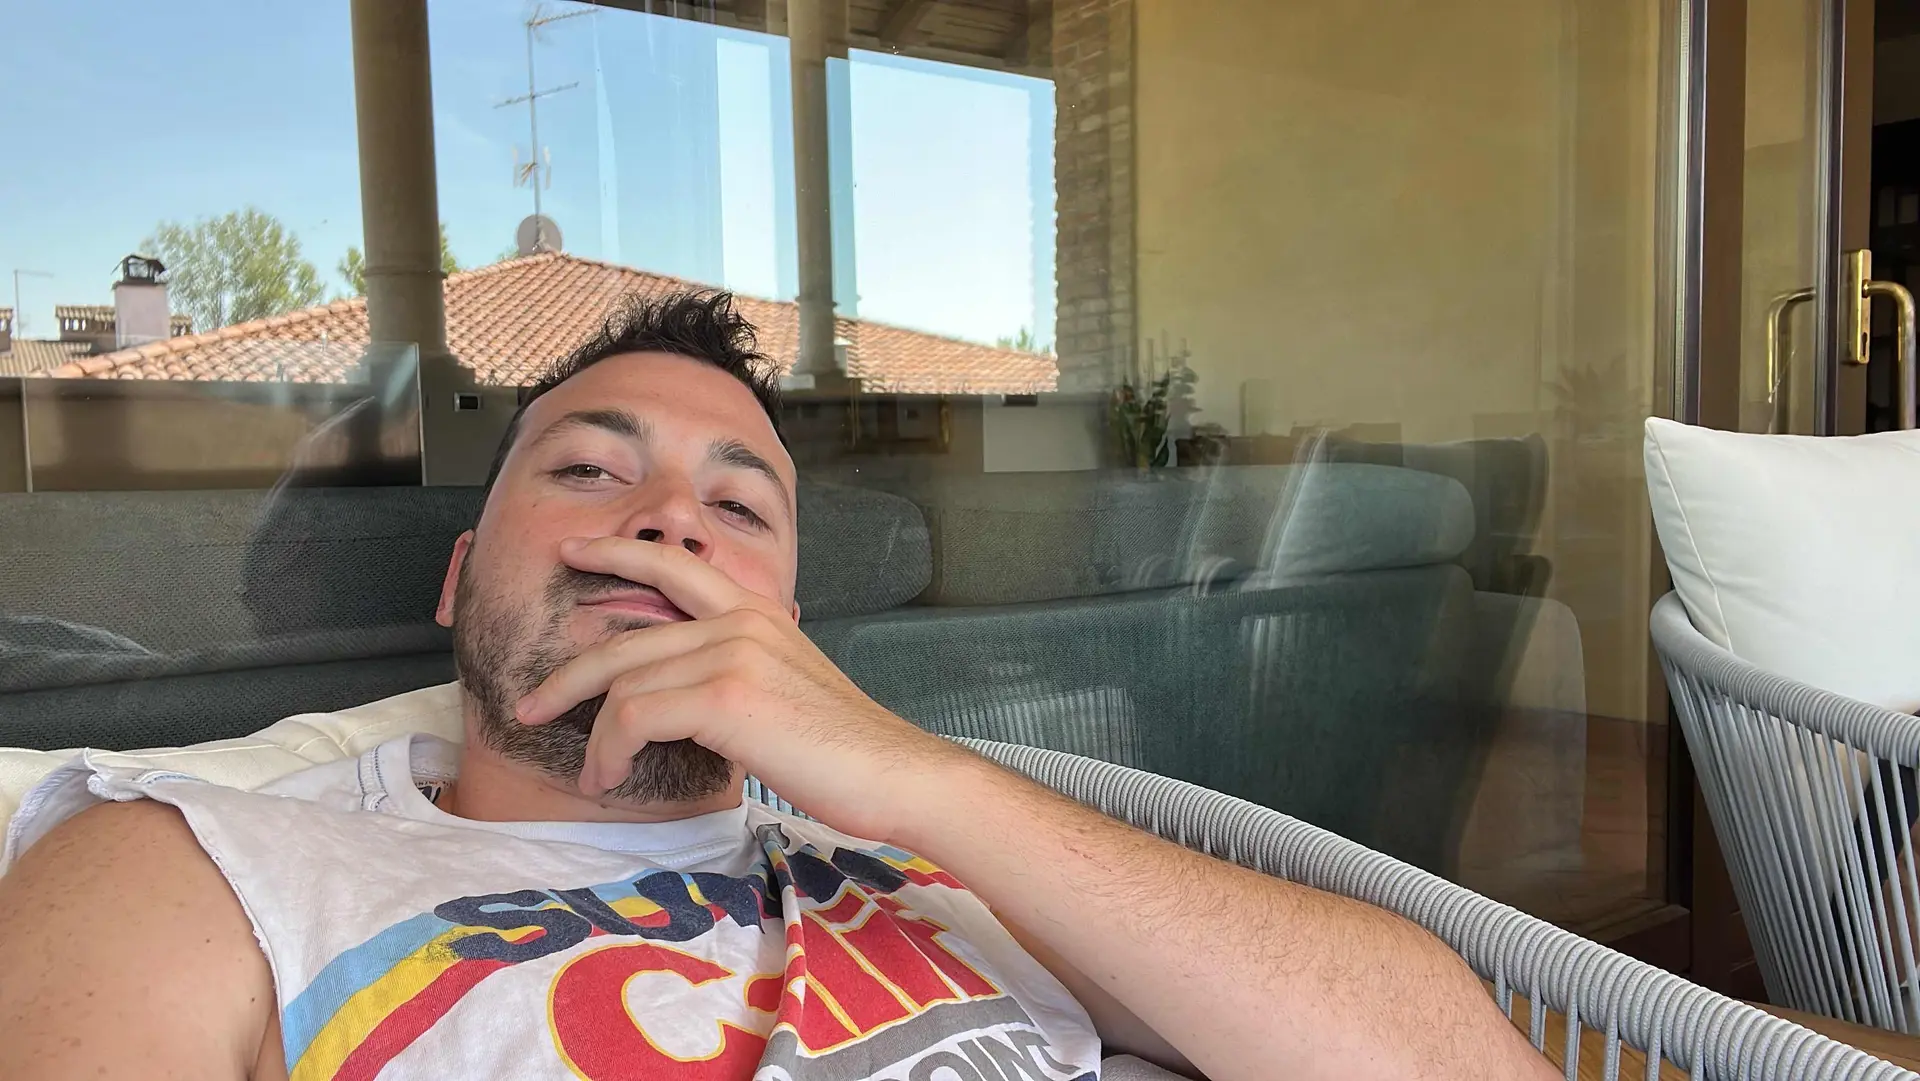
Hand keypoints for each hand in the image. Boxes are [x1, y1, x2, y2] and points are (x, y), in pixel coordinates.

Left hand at [514, 536, 959, 839]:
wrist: (895, 774)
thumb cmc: (846, 750)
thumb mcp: (789, 690)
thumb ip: (739, 673)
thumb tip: (690, 698)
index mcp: (758, 612)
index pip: (675, 566)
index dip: (617, 555)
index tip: (573, 551)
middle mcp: (741, 620)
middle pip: (627, 636)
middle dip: (568, 674)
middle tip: (529, 704)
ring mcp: (732, 653)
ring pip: (623, 683)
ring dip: (593, 736)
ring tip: (591, 774)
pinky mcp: (724, 695)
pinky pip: (633, 716)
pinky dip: (608, 751)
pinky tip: (609, 777)